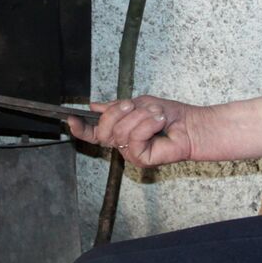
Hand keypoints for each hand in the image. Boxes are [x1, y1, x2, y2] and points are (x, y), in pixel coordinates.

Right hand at [68, 95, 201, 166]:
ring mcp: (131, 153)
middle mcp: (122, 144)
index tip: (71, 118)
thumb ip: (115, 107)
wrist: (190, 124)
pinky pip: (134, 138)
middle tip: (133, 105)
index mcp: (119, 131)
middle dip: (118, 112)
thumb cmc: (169, 115)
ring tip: (155, 115)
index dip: (81, 128)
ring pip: (120, 132)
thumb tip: (94, 106)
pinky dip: (148, 125)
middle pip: (103, 130)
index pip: (94, 133)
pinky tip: (159, 123)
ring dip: (140, 116)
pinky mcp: (141, 159)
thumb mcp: (138, 103)